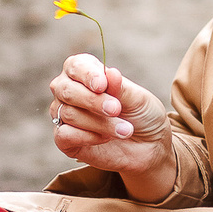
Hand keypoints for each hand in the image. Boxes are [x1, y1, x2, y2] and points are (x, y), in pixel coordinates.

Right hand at [49, 54, 176, 201]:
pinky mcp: (64, 140)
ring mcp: (64, 115)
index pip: (75, 66)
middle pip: (66, 90)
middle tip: (116, 109)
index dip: (87, 74)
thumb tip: (110, 72)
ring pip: (68, 114)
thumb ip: (121, 87)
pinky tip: (106, 138)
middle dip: (92, 101)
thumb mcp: (138, 99)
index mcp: (85, 72)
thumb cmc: (141, 115)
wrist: (148, 145)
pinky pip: (64, 135)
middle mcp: (69, 91)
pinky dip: (87, 137)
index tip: (102, 85)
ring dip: (100, 123)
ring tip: (125, 130)